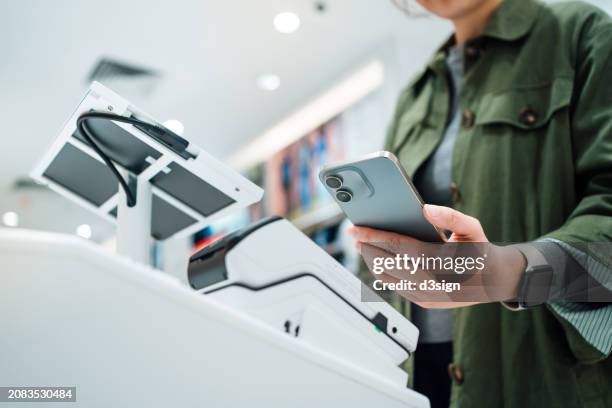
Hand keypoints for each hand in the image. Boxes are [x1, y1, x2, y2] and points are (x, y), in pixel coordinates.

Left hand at [348, 204, 525, 308]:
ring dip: (372, 260)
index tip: (355, 228)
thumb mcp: (472, 228)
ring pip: (387, 277)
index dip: (373, 236)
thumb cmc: (480, 251)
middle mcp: (432, 282)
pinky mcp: (424, 302)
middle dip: (367, 247)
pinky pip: (395, 286)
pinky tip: (379, 260)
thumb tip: (425, 209)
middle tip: (355, 234)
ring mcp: (426, 295)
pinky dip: (383, 272)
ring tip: (364, 245)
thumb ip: (450, 216)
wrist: (495, 281)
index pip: (397, 247)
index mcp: (441, 262)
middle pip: (386, 262)